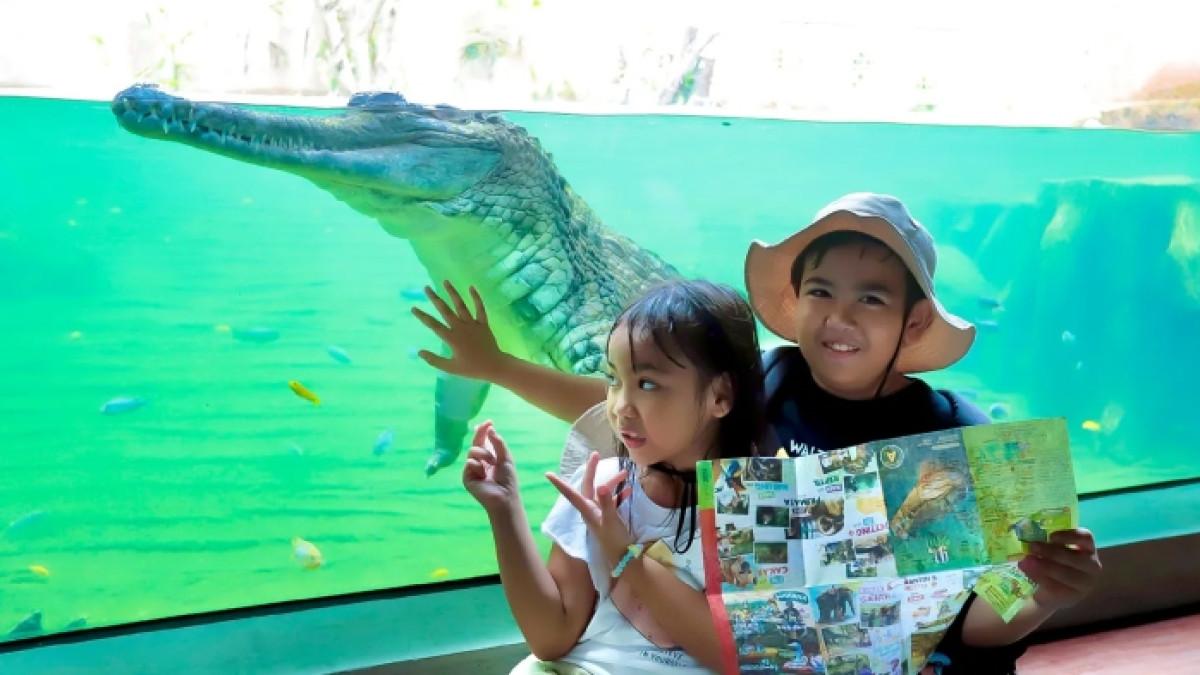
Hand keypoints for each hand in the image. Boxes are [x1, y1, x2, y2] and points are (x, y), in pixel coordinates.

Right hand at [411, 280, 504, 379]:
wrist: (494, 366)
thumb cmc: (472, 369)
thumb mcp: (451, 368)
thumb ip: (434, 360)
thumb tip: (419, 352)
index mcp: (452, 338)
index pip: (433, 325)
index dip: (422, 316)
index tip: (413, 308)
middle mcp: (461, 328)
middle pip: (445, 310)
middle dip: (435, 298)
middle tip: (426, 288)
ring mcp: (473, 324)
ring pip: (461, 305)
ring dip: (453, 293)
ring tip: (445, 281)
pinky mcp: (483, 324)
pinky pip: (480, 308)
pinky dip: (476, 298)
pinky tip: (471, 287)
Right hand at [462, 420, 519, 513]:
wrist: (504, 496)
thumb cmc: (508, 479)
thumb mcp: (506, 457)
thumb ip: (498, 443)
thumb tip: (491, 428)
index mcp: (489, 458)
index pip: (484, 442)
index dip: (484, 431)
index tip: (489, 422)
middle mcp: (480, 462)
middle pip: (476, 443)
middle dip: (480, 434)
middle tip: (485, 426)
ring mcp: (472, 469)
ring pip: (472, 451)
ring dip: (484, 454)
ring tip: (491, 464)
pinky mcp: (467, 477)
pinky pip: (469, 462)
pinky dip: (477, 466)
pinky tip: (483, 475)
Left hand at [546, 452, 634, 568]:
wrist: (623, 558)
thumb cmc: (614, 541)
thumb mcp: (611, 521)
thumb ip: (607, 503)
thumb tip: (602, 485)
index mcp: (587, 510)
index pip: (571, 493)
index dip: (559, 484)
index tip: (548, 474)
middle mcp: (591, 510)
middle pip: (588, 486)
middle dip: (592, 470)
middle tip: (596, 454)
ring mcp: (600, 513)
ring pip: (602, 492)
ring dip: (612, 482)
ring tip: (625, 474)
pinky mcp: (609, 518)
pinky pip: (612, 501)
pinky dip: (619, 494)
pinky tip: (629, 491)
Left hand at [1017, 528, 1101, 610]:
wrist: (1048, 590)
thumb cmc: (1052, 562)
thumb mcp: (1051, 549)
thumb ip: (1046, 543)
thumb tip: (1028, 540)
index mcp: (1087, 548)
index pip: (1086, 538)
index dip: (1069, 535)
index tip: (1051, 537)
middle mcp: (1091, 565)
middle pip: (1075, 558)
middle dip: (1051, 552)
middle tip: (1032, 547)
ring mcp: (1085, 584)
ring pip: (1067, 574)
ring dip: (1045, 566)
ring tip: (1026, 561)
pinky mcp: (1073, 596)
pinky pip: (1057, 587)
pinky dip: (1040, 578)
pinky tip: (1028, 572)